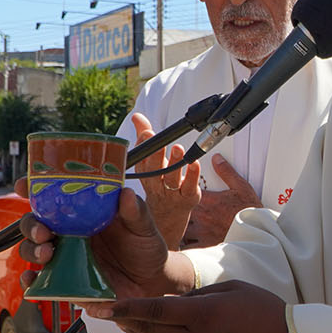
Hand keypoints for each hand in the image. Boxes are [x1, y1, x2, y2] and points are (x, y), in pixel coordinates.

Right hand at [17, 189, 183, 299]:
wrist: (152, 282)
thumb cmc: (145, 248)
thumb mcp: (143, 226)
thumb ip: (136, 211)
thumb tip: (126, 194)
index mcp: (82, 213)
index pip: (50, 196)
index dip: (33, 188)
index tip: (24, 185)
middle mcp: (67, 233)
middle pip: (34, 223)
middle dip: (31, 225)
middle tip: (43, 231)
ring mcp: (63, 257)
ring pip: (31, 250)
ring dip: (32, 250)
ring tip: (48, 254)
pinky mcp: (64, 282)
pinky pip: (38, 282)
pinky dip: (29, 281)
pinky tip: (33, 279)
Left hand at [89, 280, 298, 332]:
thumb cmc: (266, 312)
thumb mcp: (232, 289)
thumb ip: (198, 295)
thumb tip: (174, 300)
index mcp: (202, 315)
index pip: (153, 310)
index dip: (124, 308)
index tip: (101, 305)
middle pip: (149, 330)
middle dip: (124, 319)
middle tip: (105, 310)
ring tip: (131, 323)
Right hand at [130, 112, 200, 248]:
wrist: (167, 216)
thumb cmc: (158, 182)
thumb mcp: (149, 161)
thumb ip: (144, 136)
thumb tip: (137, 116)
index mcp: (144, 173)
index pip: (142, 159)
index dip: (144, 146)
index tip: (148, 133)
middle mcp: (155, 184)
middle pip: (154, 169)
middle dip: (156, 155)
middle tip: (159, 141)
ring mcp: (171, 192)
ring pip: (171, 178)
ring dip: (175, 163)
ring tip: (178, 149)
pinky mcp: (187, 197)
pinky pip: (189, 186)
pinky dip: (192, 175)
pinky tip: (195, 163)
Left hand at [186, 155, 262, 246]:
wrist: (257, 231)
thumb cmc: (250, 211)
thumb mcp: (241, 186)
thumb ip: (226, 172)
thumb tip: (216, 159)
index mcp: (208, 200)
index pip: (185, 192)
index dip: (181, 193)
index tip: (180, 193)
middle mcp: (203, 215)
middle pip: (180, 212)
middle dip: (178, 211)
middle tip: (177, 211)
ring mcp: (203, 231)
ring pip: (182, 230)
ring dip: (181, 229)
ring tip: (181, 229)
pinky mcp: (206, 244)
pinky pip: (189, 246)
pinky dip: (186, 246)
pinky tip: (186, 244)